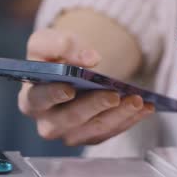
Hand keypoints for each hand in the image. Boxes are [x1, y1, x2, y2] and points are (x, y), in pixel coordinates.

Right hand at [18, 28, 154, 145]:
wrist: (70, 68)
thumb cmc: (54, 57)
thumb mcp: (49, 41)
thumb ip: (60, 43)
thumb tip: (89, 58)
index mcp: (31, 98)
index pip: (38, 100)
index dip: (52, 95)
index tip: (69, 89)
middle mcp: (48, 122)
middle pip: (69, 120)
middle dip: (94, 107)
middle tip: (114, 95)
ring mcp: (70, 133)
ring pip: (94, 130)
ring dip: (118, 116)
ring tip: (137, 100)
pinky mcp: (91, 136)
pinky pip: (111, 132)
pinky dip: (129, 119)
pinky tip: (145, 107)